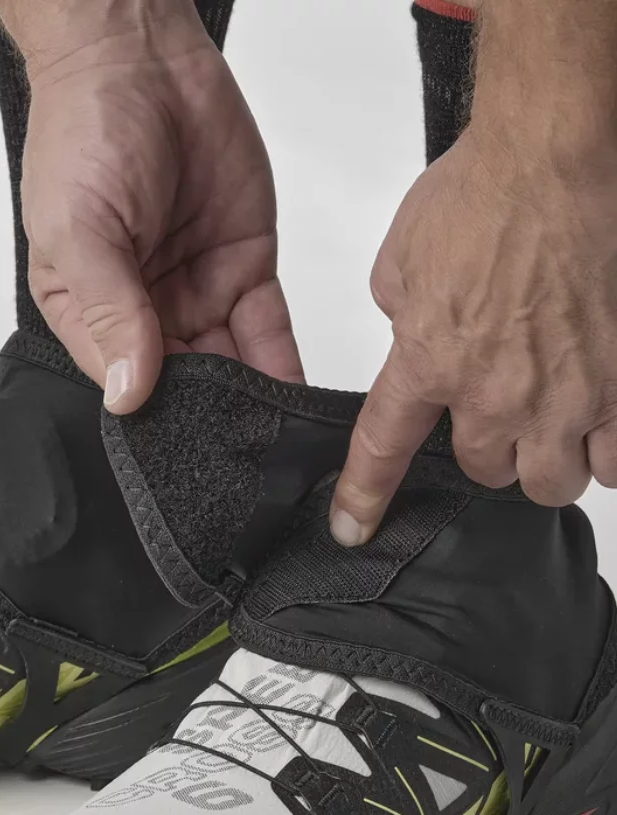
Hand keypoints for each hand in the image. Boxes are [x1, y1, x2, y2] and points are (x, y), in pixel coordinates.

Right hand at [21, 10, 302, 411]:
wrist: (144, 58)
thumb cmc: (88, 133)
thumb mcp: (80, 230)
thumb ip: (110, 311)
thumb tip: (128, 390)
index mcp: (92, 313)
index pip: (127, 383)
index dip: (162, 417)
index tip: (195, 450)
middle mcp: (147, 312)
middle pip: (187, 384)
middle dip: (217, 420)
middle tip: (251, 456)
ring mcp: (198, 293)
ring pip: (233, 366)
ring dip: (256, 402)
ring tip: (280, 442)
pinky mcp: (245, 271)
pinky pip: (268, 331)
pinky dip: (284, 365)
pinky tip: (298, 401)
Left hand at [330, 123, 616, 546]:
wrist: (553, 158)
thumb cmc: (482, 191)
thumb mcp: (403, 260)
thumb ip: (402, 315)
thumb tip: (412, 330)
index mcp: (430, 363)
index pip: (383, 450)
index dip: (363, 497)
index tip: (352, 527)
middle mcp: (496, 394)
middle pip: (489, 473)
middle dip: (491, 451)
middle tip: (501, 414)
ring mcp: (566, 394)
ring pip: (554, 481)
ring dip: (549, 460)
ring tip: (554, 424)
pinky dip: (607, 450)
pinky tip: (600, 419)